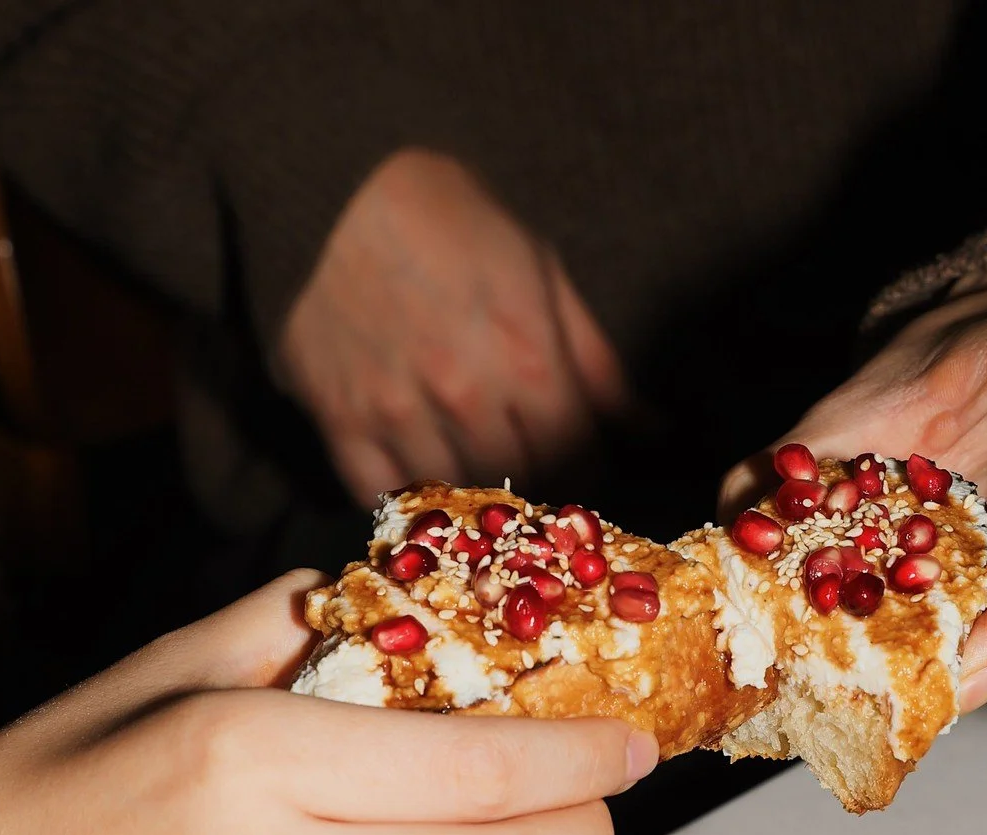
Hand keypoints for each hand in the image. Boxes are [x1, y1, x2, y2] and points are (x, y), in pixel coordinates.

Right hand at [278, 148, 624, 505]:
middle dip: (537, 482)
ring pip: (455, 497)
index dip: (587, 466)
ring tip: (479, 470)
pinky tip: (422, 476)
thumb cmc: (455, 225)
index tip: (579, 458)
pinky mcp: (340, 419)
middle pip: (521, 484)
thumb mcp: (542, 276)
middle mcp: (464, 394)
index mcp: (527, 357)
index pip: (578, 457)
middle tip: (531, 466)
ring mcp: (397, 411)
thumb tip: (653, 432)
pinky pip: (380, 495)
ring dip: (474, 496)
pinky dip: (406, 497)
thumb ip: (598, 365)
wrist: (333, 186)